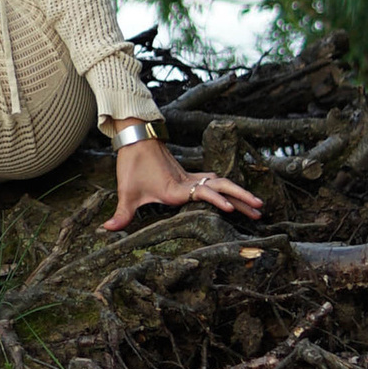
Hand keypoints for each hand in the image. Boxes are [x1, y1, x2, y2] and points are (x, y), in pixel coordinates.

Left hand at [103, 135, 263, 233]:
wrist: (137, 139)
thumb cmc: (132, 165)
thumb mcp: (125, 191)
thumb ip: (121, 214)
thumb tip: (107, 230)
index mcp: (175, 188)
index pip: (201, 193)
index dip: (216, 200)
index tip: (231, 208)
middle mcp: (187, 182)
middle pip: (221, 187)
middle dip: (241, 198)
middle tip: (260, 210)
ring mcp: (191, 178)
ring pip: (222, 184)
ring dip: (239, 195)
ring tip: (257, 208)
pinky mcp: (190, 176)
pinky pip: (214, 182)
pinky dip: (228, 190)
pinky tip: (238, 199)